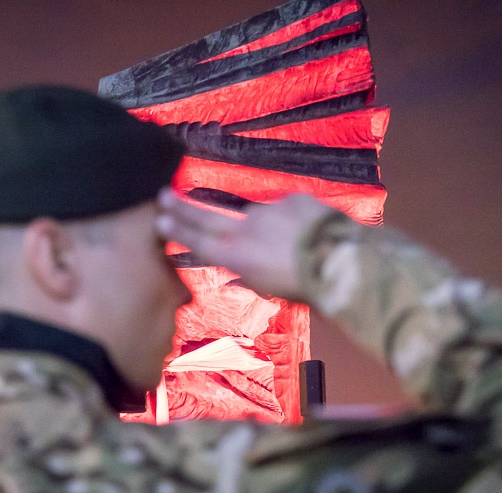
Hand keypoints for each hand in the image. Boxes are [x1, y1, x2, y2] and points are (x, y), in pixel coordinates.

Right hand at [156, 189, 335, 299]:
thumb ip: (250, 277)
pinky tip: (311, 233)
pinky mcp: (291, 199)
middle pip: (207, 217)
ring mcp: (267, 211)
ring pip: (260, 218)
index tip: (159, 220)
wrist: (342, 262)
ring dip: (271, 229)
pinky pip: (288, 209)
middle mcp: (246, 230)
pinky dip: (295, 220)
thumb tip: (235, 273)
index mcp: (238, 257)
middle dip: (182, 208)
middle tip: (163, 194)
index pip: (200, 242)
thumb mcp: (273, 289)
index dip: (178, 231)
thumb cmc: (306, 287)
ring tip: (293, 246)